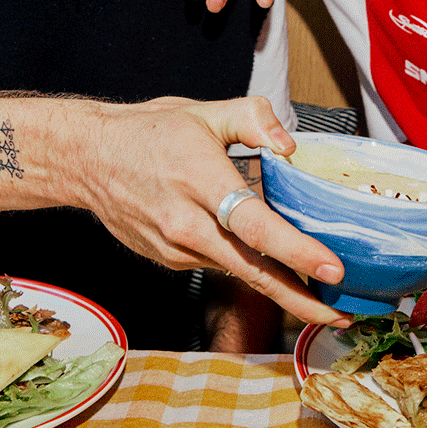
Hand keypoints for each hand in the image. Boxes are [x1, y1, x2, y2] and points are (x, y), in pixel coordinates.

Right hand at [77, 95, 348, 328]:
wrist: (87, 158)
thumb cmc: (148, 132)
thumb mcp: (204, 111)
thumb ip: (254, 118)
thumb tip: (289, 145)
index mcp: (199, 179)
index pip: (254, 225)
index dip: (296, 251)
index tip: (331, 270)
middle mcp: (185, 222)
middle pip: (250, 270)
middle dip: (298, 299)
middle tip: (340, 317)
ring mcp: (174, 248)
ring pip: (235, 270)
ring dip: (276, 286)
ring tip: (316, 294)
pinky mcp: (168, 259)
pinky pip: (215, 263)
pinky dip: (243, 265)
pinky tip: (263, 260)